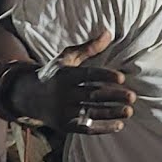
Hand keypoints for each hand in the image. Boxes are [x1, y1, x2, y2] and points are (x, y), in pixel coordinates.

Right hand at [14, 31, 135, 133]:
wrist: (29, 96)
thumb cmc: (54, 74)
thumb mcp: (67, 58)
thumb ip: (89, 48)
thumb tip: (109, 32)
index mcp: (64, 75)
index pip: (87, 75)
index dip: (105, 76)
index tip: (122, 78)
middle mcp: (62, 93)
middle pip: (91, 95)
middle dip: (113, 96)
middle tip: (132, 96)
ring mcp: (62, 111)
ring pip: (90, 113)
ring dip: (111, 113)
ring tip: (129, 111)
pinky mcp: (64, 125)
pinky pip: (85, 128)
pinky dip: (102, 128)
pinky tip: (119, 125)